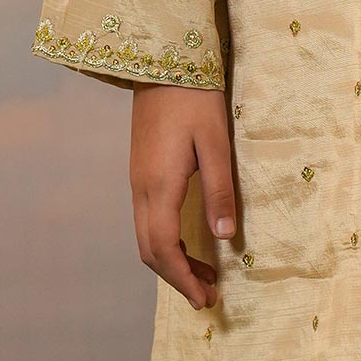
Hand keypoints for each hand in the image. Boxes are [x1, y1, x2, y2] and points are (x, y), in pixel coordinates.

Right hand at [129, 84, 236, 305]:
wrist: (161, 61)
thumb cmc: (194, 98)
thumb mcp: (216, 143)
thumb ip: (219, 190)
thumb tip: (224, 237)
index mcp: (159, 185)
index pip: (163, 248)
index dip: (183, 279)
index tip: (206, 300)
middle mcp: (141, 188)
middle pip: (149, 250)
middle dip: (177, 278)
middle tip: (209, 296)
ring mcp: (137, 180)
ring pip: (145, 237)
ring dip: (172, 261)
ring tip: (205, 274)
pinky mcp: (141, 172)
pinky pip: (147, 220)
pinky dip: (166, 242)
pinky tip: (189, 242)